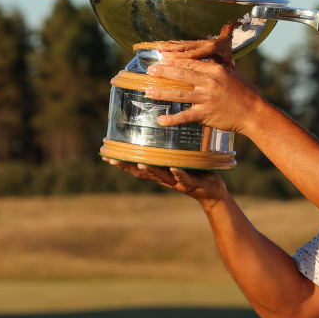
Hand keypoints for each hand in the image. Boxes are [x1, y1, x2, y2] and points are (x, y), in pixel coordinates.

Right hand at [104, 158, 227, 206]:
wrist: (212, 190)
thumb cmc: (194, 171)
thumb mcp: (178, 158)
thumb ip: (168, 149)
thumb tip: (160, 127)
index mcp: (159, 170)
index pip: (136, 165)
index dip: (121, 161)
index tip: (106, 154)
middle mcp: (164, 177)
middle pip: (142, 173)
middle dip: (128, 166)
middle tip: (113, 160)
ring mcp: (176, 182)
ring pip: (160, 176)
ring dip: (150, 170)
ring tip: (141, 163)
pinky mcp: (190, 183)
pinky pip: (183, 177)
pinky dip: (178, 172)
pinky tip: (173, 167)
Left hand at [145, 42, 265, 134]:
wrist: (254, 113)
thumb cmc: (246, 93)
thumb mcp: (234, 73)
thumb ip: (221, 65)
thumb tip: (213, 57)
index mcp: (215, 70)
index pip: (190, 63)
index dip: (174, 61)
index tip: (162, 60)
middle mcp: (210, 82)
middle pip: (181, 75)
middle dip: (163, 72)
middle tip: (150, 71)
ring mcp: (207, 99)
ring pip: (179, 94)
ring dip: (162, 93)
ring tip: (148, 92)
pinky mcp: (206, 114)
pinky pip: (185, 116)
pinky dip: (172, 119)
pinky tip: (161, 120)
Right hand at [154, 22, 237, 63]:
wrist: (229, 39)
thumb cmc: (228, 53)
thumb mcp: (228, 59)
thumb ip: (222, 65)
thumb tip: (218, 72)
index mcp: (211, 48)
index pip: (194, 54)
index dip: (181, 57)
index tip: (170, 60)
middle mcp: (203, 43)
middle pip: (185, 48)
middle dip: (172, 51)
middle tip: (160, 55)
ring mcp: (198, 41)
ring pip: (183, 44)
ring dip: (170, 46)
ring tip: (158, 48)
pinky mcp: (195, 41)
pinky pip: (183, 43)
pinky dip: (173, 44)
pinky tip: (164, 45)